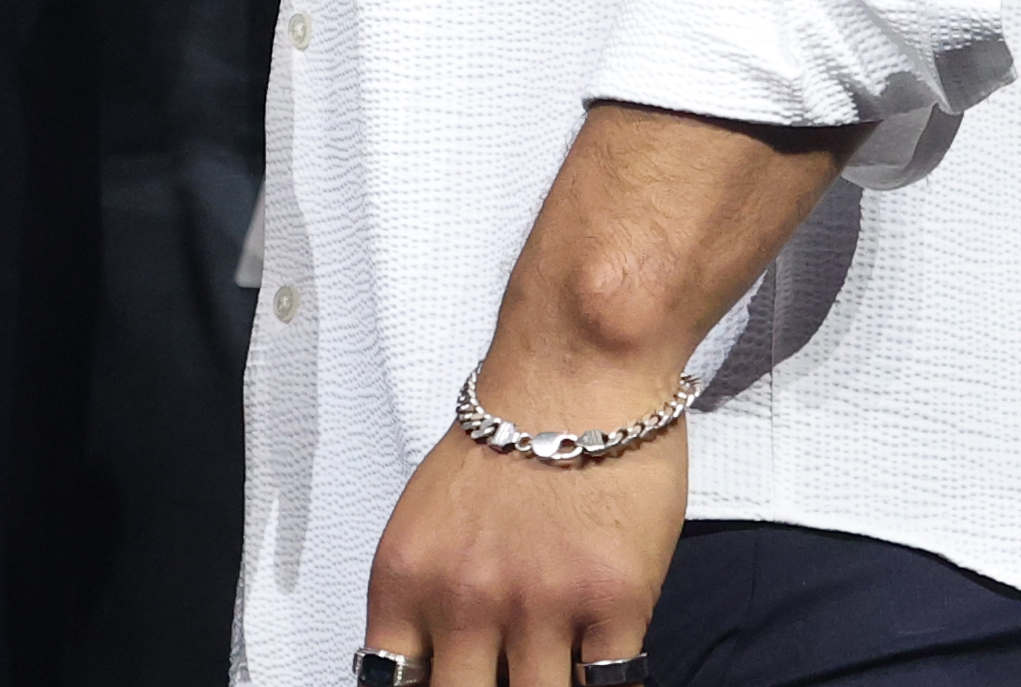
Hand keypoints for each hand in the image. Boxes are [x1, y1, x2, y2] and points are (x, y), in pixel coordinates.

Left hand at [359, 390, 690, 686]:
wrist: (575, 366)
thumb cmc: (506, 433)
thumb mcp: (428, 520)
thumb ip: (427, 595)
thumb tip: (434, 663)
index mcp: (406, 578)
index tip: (448, 683)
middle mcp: (463, 600)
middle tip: (508, 672)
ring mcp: (539, 605)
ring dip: (549, 685)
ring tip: (555, 665)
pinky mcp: (613, 601)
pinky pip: (609, 684)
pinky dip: (606, 681)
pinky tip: (601, 665)